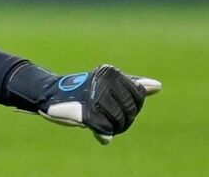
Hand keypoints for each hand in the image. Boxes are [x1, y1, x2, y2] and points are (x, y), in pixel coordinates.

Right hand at [7, 63, 160, 143]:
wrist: (51, 95)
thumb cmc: (84, 89)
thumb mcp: (109, 84)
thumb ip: (132, 85)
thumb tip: (158, 86)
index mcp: (112, 73)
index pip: (139, 95)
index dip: (132, 107)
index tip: (120, 108)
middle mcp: (105, 82)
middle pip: (130, 110)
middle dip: (124, 119)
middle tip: (110, 119)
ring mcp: (95, 97)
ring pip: (119, 121)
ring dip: (113, 128)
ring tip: (105, 125)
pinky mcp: (86, 112)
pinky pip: (105, 130)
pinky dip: (104, 135)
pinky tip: (102, 135)